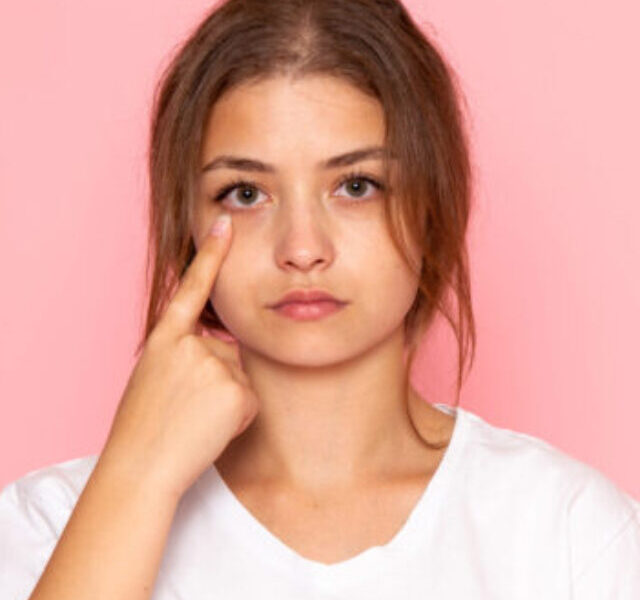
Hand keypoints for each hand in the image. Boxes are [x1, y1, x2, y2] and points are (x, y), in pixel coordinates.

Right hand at [100, 213, 258, 498]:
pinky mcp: (237, 390)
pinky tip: (211, 429)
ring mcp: (215, 365)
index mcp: (165, 339)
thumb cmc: (143, 427)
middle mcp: (191, 345)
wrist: (140, 468)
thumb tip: (217, 352)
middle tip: (186, 408)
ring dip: (226, 400)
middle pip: (227, 351)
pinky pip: (250, 401)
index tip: (224, 223)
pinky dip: (237, 418)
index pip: (190, 287)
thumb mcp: (153, 376)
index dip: (210, 254)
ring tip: (194, 421)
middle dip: (217, 379)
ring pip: (239, 378)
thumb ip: (183, 354)